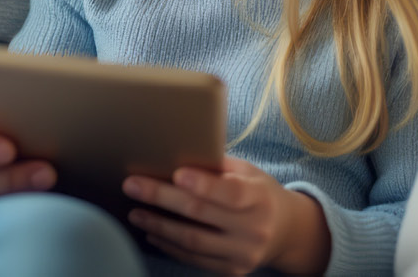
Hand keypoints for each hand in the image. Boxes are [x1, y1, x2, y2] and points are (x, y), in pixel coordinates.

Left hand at [122, 157, 330, 274]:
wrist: (286, 232)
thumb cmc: (257, 193)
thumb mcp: (248, 173)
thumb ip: (218, 165)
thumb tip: (176, 152)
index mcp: (259, 198)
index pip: (230, 192)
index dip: (203, 184)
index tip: (175, 173)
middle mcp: (254, 229)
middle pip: (201, 213)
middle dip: (162, 198)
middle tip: (131, 185)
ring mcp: (243, 253)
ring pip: (192, 240)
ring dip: (158, 226)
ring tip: (134, 212)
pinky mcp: (231, 270)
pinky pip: (194, 258)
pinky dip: (169, 245)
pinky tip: (152, 232)